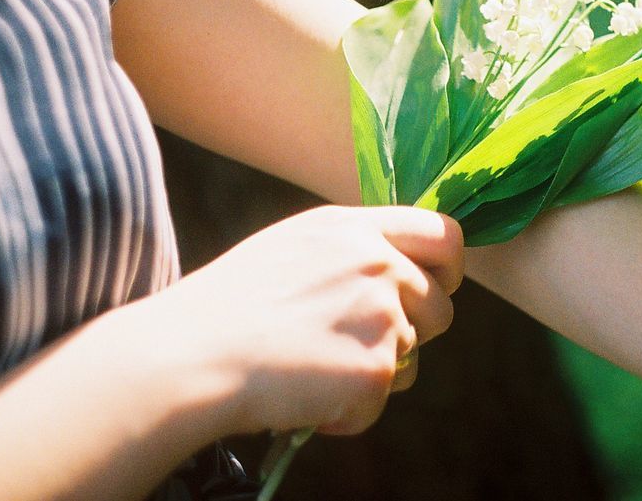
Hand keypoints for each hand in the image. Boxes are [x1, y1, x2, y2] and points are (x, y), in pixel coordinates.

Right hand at [135, 205, 462, 438]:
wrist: (193, 354)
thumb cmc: (229, 306)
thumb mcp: (293, 246)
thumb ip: (350, 250)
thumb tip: (394, 267)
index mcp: (354, 228)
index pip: (444, 234)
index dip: (449, 269)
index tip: (434, 289)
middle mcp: (377, 263)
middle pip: (441, 306)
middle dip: (413, 333)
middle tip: (359, 347)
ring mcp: (382, 315)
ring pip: (412, 359)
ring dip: (373, 374)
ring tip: (312, 368)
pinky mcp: (375, 369)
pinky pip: (379, 402)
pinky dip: (346, 412)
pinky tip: (302, 395)